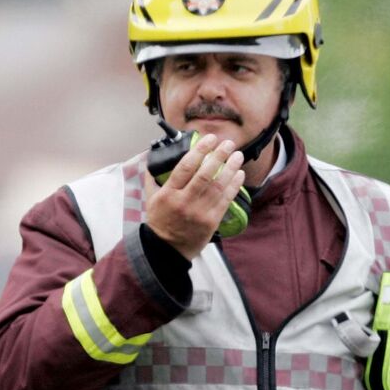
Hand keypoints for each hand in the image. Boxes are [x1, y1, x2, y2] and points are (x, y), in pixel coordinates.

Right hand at [144, 134, 245, 259]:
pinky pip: (225, 200)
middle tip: (228, 143)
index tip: (209, 139)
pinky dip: (234, 186)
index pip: (186, 166)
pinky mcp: (211, 221)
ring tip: (237, 155)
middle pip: (205, 174)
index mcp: (169, 193)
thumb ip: (153, 178)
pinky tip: (239, 174)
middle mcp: (184, 201)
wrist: (167, 250)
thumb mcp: (151, 199)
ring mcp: (199, 212)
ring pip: (218, 186)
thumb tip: (153, 158)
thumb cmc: (160, 221)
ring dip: (230, 168)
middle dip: (218, 156)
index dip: (199, 150)